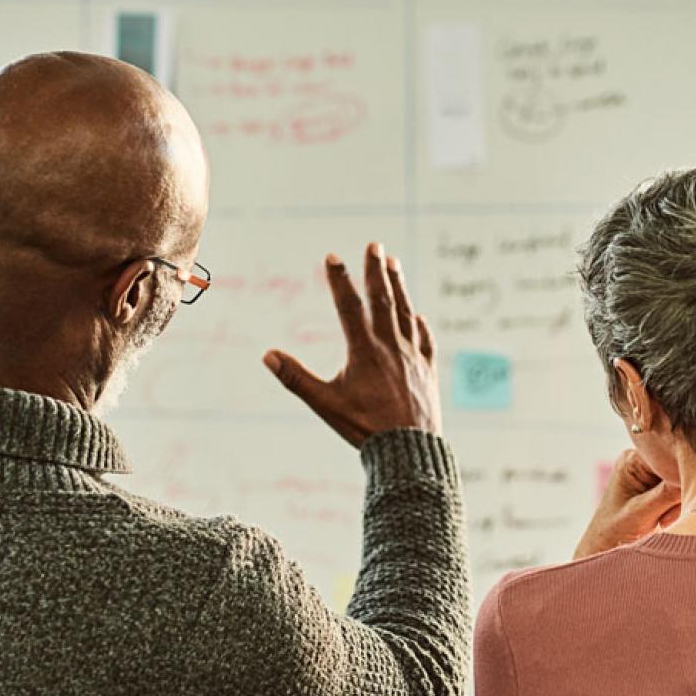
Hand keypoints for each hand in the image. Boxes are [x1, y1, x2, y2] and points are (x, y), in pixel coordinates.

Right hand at [264, 243, 440, 447]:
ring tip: (394, 264)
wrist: (409, 449)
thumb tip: (268, 355)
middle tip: (374, 245)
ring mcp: (413, 356)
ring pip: (405, 313)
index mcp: (365, 350)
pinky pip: (425, 340)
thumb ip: (296, 378)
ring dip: (399, 287)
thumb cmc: (364, 427)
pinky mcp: (428, 371)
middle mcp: (391, 346)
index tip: (332, 256)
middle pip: (383, 299)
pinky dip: (419, 325)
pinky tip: (418, 316)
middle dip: (376, 271)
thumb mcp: (325, 404)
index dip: (340, 280)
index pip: (349, 306)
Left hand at [574, 449, 680, 558]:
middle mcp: (642, 461)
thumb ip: (669, 493)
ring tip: (660, 521)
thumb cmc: (614, 530)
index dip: (682, 476)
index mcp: (633, 460)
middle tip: (664, 518)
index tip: (681, 500)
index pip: (670, 457)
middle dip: (678, 495)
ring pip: (681, 483)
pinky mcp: (657, 487)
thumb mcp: (642, 512)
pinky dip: (676, 508)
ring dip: (677, 505)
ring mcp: (650, 474)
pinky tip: (663, 520)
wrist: (605, 548)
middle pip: (678, 469)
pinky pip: (679, 492)